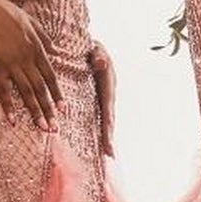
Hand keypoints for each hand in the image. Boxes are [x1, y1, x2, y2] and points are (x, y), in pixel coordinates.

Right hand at [0, 0, 61, 128]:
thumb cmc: (7, 13)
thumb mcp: (32, 22)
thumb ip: (46, 38)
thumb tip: (58, 51)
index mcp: (38, 49)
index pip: (51, 76)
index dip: (57, 94)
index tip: (64, 109)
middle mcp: (28, 60)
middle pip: (41, 89)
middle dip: (49, 109)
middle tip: (56, 127)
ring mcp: (12, 64)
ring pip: (27, 92)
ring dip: (35, 112)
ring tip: (42, 127)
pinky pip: (4, 90)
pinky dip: (9, 106)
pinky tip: (13, 120)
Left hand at [88, 40, 115, 155]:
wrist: (90, 46)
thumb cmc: (91, 47)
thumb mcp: (96, 48)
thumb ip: (98, 55)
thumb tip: (100, 63)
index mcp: (108, 86)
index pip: (108, 110)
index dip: (108, 127)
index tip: (109, 141)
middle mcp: (107, 94)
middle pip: (108, 119)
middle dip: (109, 137)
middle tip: (110, 155)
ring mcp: (102, 98)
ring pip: (104, 119)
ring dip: (105, 136)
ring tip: (107, 154)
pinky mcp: (95, 98)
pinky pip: (97, 115)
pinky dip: (98, 128)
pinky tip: (96, 141)